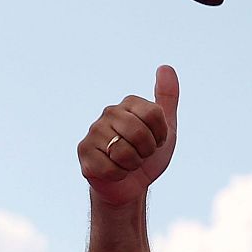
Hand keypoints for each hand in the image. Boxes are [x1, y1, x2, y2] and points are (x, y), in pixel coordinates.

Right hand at [78, 65, 178, 208]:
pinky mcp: (84, 153)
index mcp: (128, 105)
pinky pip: (111, 168)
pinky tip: (115, 171)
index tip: (156, 141)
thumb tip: (166, 67)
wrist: (132, 184)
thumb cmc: (147, 155)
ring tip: (128, 162)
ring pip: (124, 152)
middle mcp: (108, 113)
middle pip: (140, 133)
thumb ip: (167, 99)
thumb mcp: (166, 128)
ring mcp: (93, 132)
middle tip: (141, 153)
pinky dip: (120, 175)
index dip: (161, 135)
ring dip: (133, 164)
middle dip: (147, 151)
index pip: (155, 115)